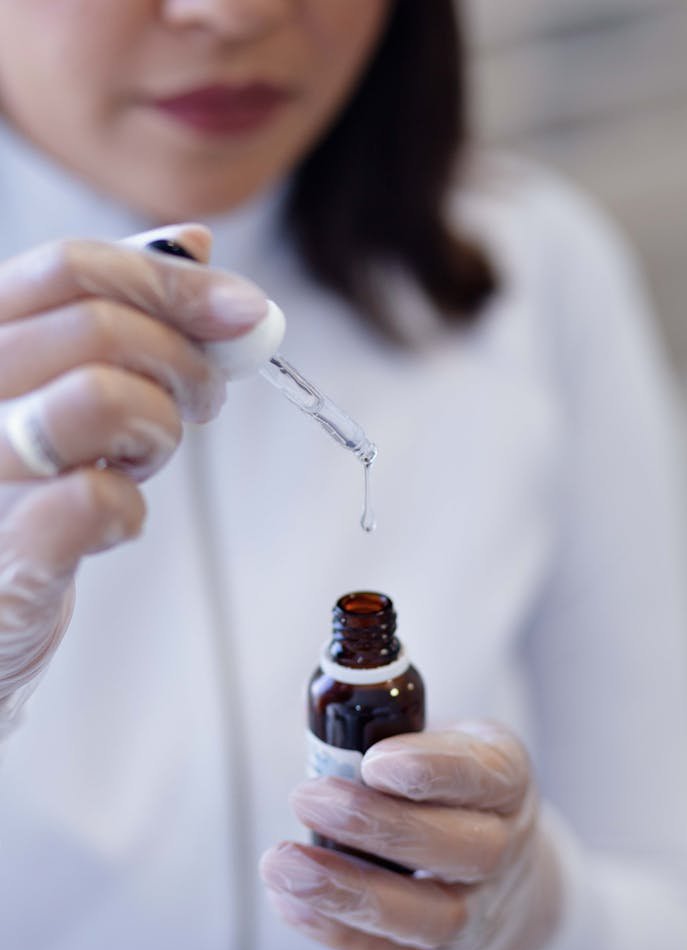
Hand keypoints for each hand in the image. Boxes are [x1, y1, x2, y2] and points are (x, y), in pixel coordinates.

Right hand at [0, 224, 266, 732]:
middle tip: (205, 401)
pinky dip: (130, 510)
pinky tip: (113, 524)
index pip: (70, 267)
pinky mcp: (7, 555)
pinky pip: (97, 499)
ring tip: (144, 459)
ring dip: (157, 429)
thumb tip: (193, 241)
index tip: (246, 311)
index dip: (173, 281)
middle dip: (186, 362)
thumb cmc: (19, 493)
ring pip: (100, 396)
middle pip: (98, 326)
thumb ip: (110, 310)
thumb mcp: (55, 384)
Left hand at [260, 725, 563, 949]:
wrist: (497, 875)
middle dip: (376, 824)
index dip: (432, 771)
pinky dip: (338, 933)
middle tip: (307, 796)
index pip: (485, 777)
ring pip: (427, 915)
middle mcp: (504, 849)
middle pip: (458, 849)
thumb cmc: (449, 788)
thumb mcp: (442, 740)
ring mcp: (478, 914)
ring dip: (347, 889)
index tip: (374, 761)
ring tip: (282, 862)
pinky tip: (291, 900)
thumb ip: (389, 727)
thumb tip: (319, 711)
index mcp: (506, 781)